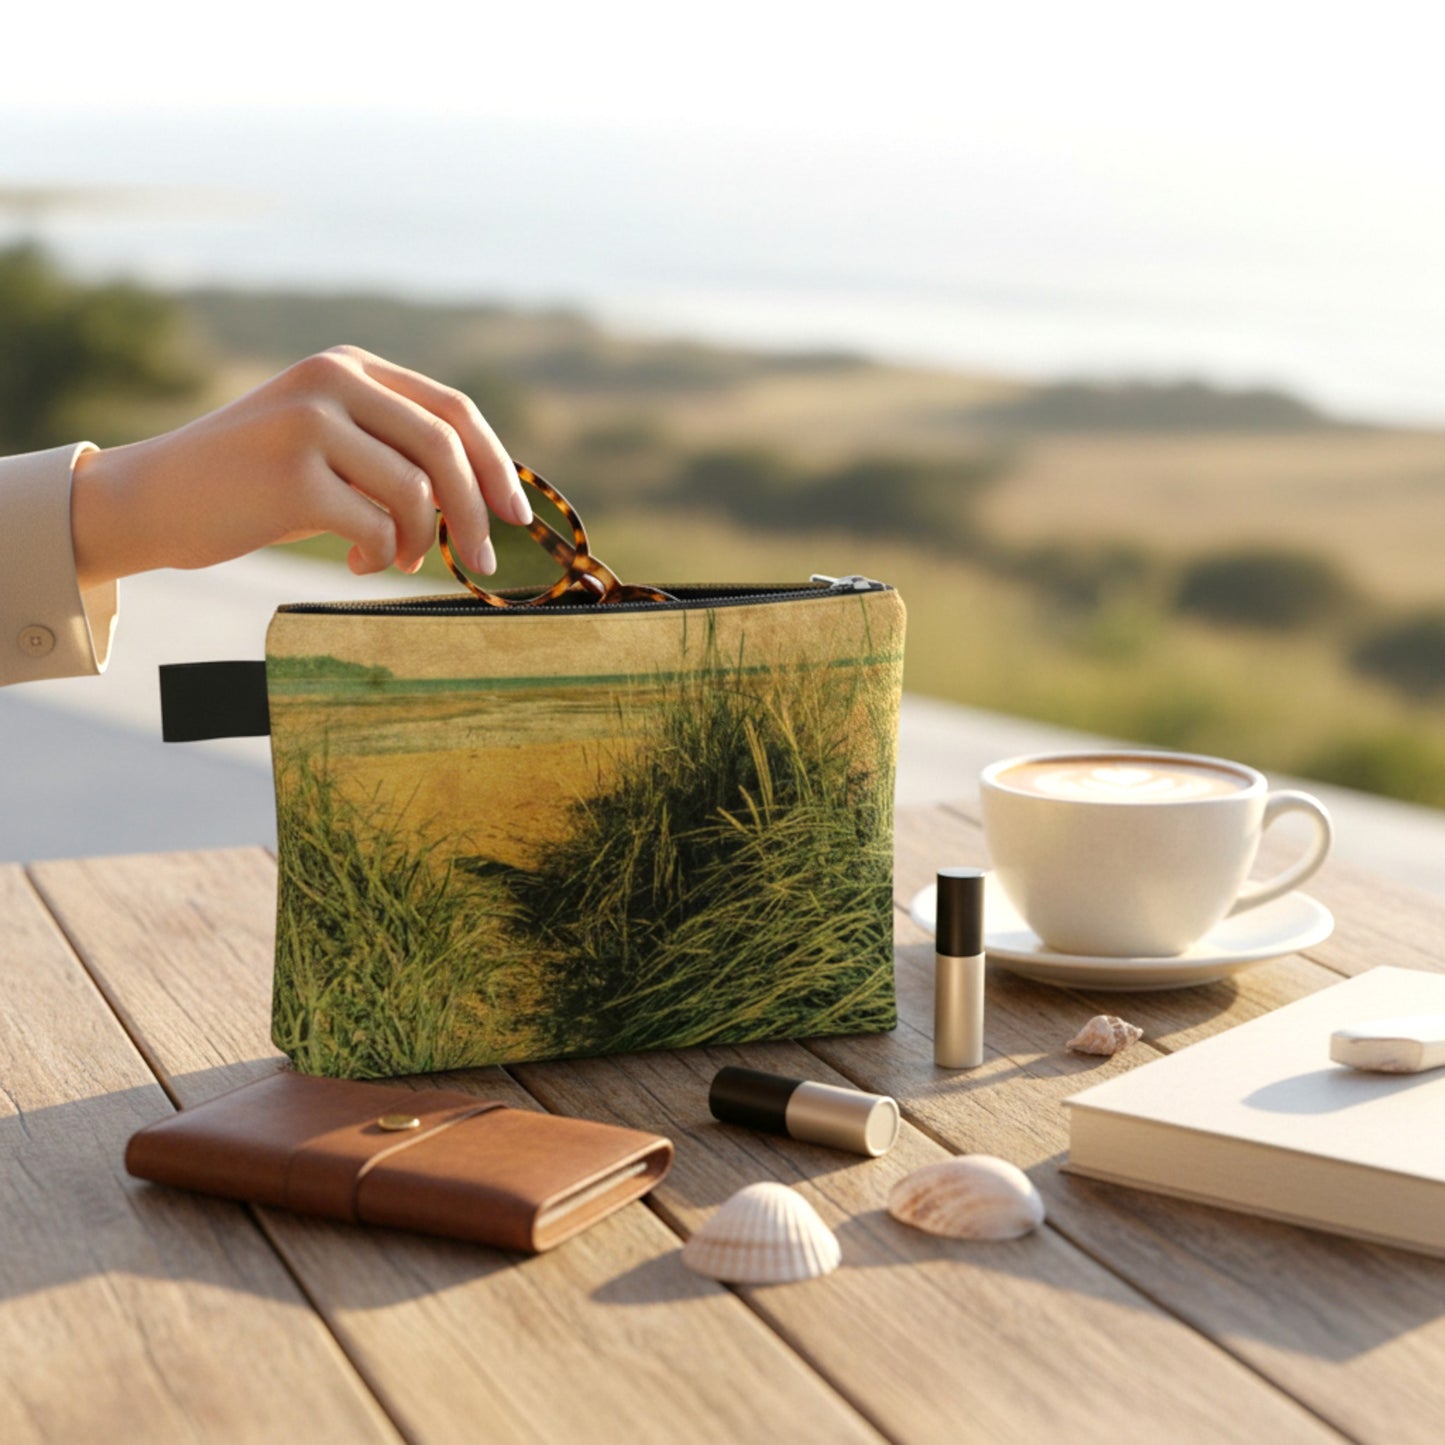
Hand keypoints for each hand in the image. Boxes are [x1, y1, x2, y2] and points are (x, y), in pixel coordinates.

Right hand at [69, 345, 530, 588]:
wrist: (154, 499)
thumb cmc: (256, 484)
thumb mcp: (330, 446)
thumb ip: (394, 451)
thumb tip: (486, 496)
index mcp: (349, 366)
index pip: (453, 410)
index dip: (497, 465)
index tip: (517, 515)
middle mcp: (332, 381)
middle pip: (446, 448)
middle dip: (476, 513)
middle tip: (482, 561)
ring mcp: (310, 424)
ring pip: (417, 492)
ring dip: (420, 541)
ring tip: (395, 559)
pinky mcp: (293, 476)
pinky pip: (379, 526)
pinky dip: (383, 556)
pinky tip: (359, 564)